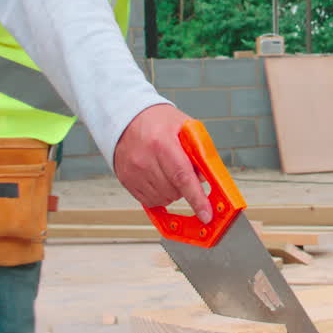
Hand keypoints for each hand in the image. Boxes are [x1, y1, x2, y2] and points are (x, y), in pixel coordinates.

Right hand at [113, 103, 211, 221]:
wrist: (127, 117)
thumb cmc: (158, 121)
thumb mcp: (185, 127)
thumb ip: (199, 150)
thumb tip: (206, 177)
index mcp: (162, 143)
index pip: (183, 177)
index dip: (197, 199)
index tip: (207, 214)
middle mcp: (144, 160)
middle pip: (174, 191)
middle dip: (186, 188)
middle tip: (184, 172)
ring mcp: (133, 172)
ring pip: (163, 198)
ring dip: (173, 192)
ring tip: (170, 172)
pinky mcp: (126, 180)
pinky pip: (149, 200)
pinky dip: (160, 195)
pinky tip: (160, 179)